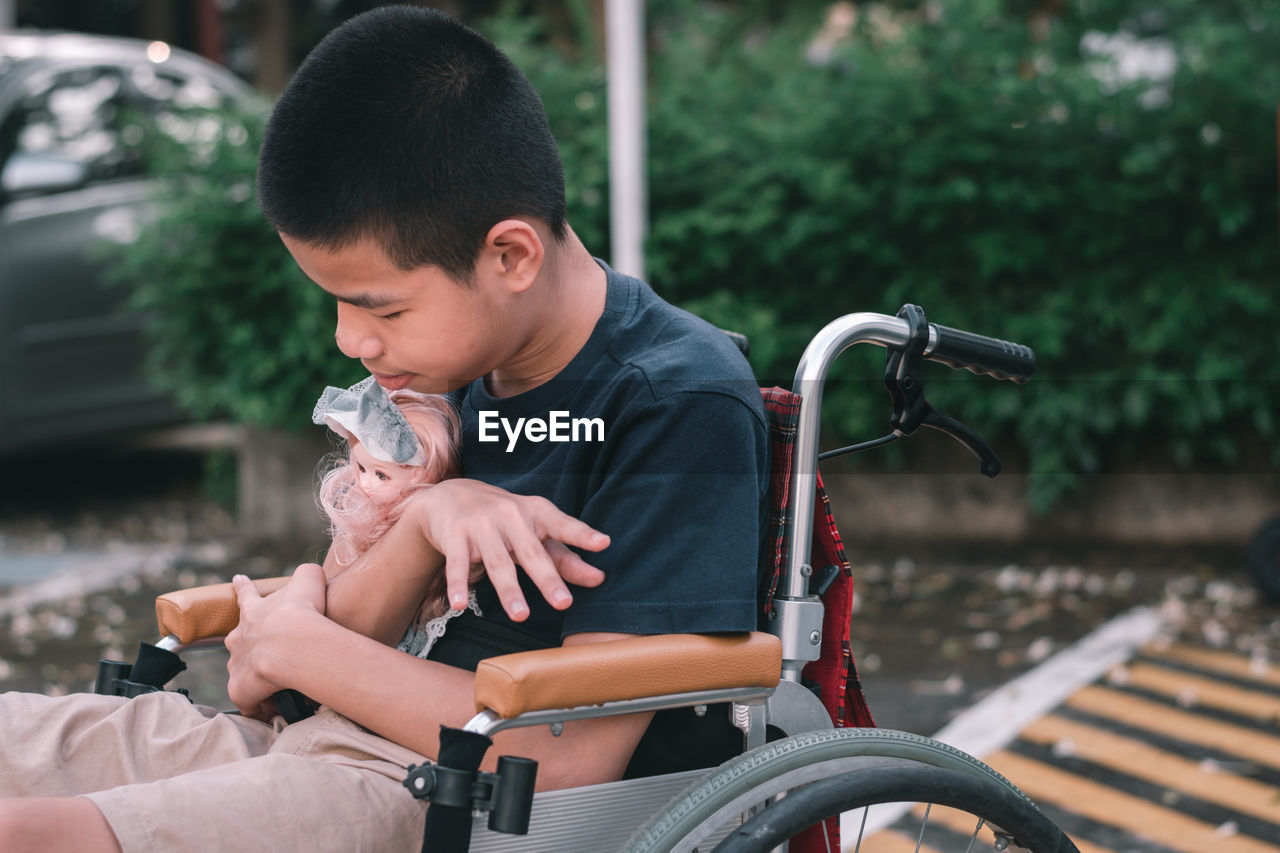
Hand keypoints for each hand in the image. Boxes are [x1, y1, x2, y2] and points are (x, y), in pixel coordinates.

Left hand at [225, 563, 326, 719]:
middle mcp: (239, 637)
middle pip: (238, 640)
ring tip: (278, 687)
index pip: (246, 594)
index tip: (237, 579)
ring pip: (242, 671)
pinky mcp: (240, 689)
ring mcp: (237, 664)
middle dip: (249, 645)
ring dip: (257, 678)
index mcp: (254, 611)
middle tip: (268, 654)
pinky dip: (258, 707)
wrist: (292, 642)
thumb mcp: (309, 580)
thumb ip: (308, 573)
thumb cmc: (302, 610)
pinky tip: (273, 711)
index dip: (243, 587)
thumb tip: (312, 574)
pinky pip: (248, 702)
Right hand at [410, 479, 608, 620]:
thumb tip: (599, 579)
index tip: (603, 543)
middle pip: (531, 552)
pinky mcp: (455, 536)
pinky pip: (457, 564)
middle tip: (564, 603)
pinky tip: (460, 604)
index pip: (562, 524)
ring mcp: (481, 525)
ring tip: (521, 615)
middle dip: (547, 579)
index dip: (582, 534)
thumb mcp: (536, 532)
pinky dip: (458, 584)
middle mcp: (511, 515)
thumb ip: (565, 557)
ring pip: (498, 562)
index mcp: (536, 512)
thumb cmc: (505, 520)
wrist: (453, 496)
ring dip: (509, 590)